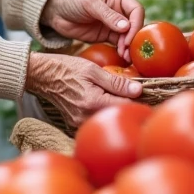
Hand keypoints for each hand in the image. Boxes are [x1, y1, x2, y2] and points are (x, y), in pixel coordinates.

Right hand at [25, 52, 141, 127]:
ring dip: (117, 111)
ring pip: (107, 119)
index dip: (139, 101)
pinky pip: (96, 120)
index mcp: (93, 102)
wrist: (42, 77)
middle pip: (117, 116)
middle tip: (141, 97)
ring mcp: (80, 123)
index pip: (126, 106)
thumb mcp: (92, 70)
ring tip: (126, 100)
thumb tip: (138, 90)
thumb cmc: (67, 69)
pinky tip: (108, 104)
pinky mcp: (76, 125)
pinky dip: (104, 113)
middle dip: (130, 107)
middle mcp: (86, 117)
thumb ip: (116, 82)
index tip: (150, 96)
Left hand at [41, 0, 143, 62]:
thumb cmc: (72, 0)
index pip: (136, 11)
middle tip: (128, 51)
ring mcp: (114, 24)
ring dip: (129, 47)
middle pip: (135, 25)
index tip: (129, 38)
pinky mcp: (107, 35)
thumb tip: (126, 26)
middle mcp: (120, 10)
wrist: (56, 11)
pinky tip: (121, 57)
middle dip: (134, 39)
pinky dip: (122, 50)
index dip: (136, 25)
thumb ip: (108, 15)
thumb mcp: (90, 4)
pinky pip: (119, 44)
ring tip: (125, 57)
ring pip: (129, 36)